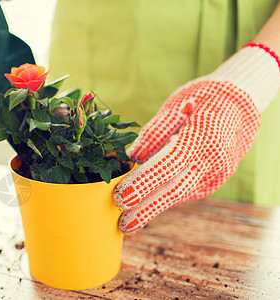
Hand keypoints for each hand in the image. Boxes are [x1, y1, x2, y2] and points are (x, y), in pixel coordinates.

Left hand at [113, 44, 279, 234]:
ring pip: (179, 194)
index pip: (168, 164)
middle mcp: (212, 161)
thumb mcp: (176, 105)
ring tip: (127, 221)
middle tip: (123, 225)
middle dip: (147, 209)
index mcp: (201, 137)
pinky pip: (185, 191)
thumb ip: (154, 132)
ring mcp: (216, 174)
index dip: (144, 182)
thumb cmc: (203, 98)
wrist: (240, 105)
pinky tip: (146, 204)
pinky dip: (164, 196)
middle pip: (176, 189)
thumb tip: (131, 156)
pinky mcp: (213, 181)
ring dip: (152, 207)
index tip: (121, 197)